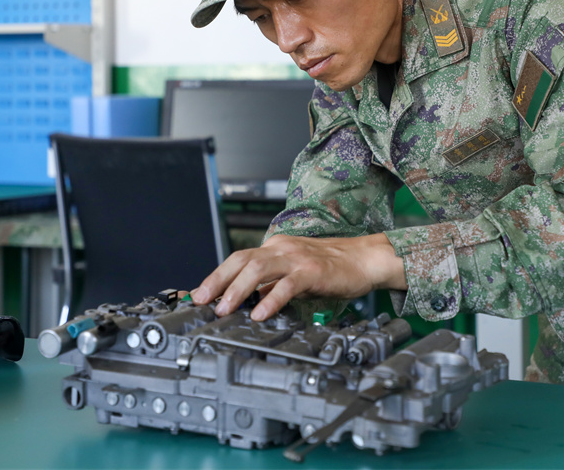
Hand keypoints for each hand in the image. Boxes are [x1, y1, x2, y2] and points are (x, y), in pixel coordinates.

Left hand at [190, 233, 405, 320]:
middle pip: (241, 260)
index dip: (216, 276)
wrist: (366, 259)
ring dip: (237, 290)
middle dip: (217, 280)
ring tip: (223, 309)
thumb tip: (244, 303)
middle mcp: (282, 249)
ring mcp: (297, 259)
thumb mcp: (294, 274)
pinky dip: (270, 299)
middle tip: (200, 301)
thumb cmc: (331, 268)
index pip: (238, 259)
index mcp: (275, 248)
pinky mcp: (313, 271)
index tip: (198, 295)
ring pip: (258, 269)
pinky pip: (287, 285)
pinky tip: (259, 313)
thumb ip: (271, 284)